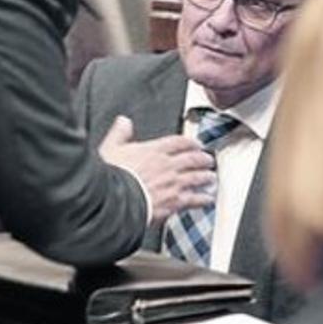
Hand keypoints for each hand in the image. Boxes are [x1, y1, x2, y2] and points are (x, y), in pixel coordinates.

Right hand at [98, 116, 215, 224]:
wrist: (116, 200)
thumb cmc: (113, 176)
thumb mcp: (111, 148)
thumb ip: (119, 134)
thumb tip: (123, 122)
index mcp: (153, 151)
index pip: (178, 142)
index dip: (189, 142)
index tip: (196, 143)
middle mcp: (167, 165)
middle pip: (192, 159)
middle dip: (202, 158)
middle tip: (208, 159)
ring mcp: (173, 183)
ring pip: (196, 177)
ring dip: (206, 176)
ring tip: (211, 177)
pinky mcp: (174, 201)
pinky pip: (194, 198)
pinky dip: (202, 198)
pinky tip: (207, 199)